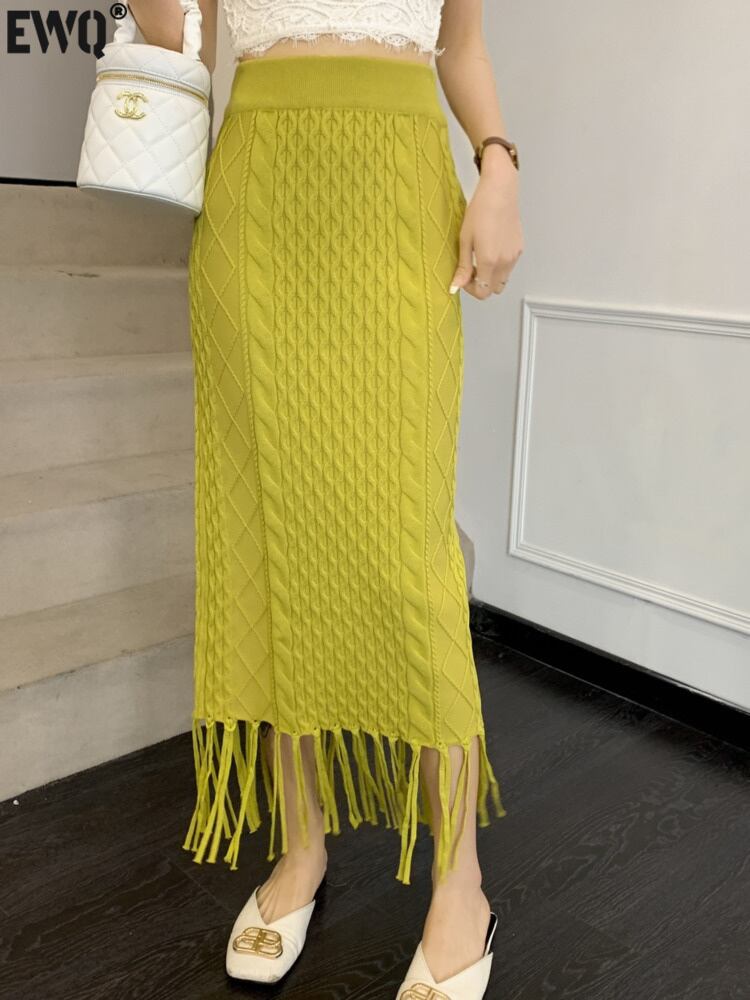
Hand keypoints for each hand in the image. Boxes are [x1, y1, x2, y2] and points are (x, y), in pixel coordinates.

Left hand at [449, 147, 522, 299]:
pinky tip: (491, 249)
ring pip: (503, 280)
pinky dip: (500, 266)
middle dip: (481, 285)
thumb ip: (462, 267)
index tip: (464, 278)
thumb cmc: (480, 211)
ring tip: (480, 258)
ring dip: (491, 277)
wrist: (500, 192)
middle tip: (471, 270)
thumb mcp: (465, 240)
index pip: (482, 292)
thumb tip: (455, 287)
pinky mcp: (519, 249)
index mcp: (489, 261)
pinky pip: (509, 267)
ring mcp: (514, 256)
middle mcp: (504, 262)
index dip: (471, 290)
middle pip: (494, 289)